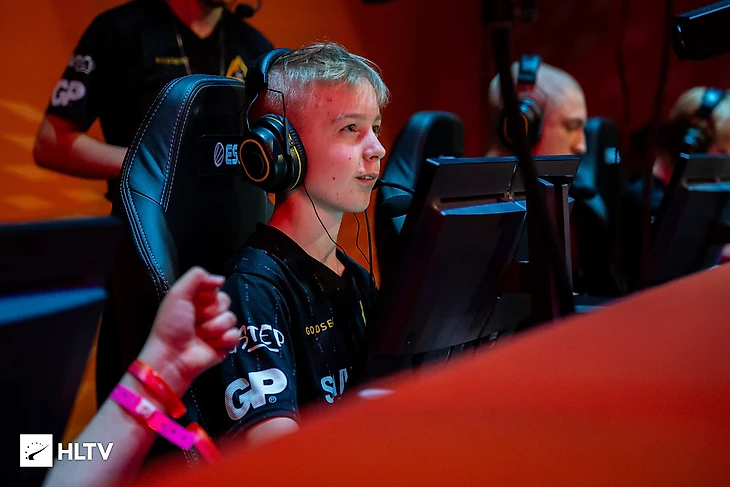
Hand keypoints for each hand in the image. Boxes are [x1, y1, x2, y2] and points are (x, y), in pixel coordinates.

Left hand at [137, 266, 238, 395]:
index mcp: (197, 301)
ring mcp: (218, 330)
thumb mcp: (178, 294)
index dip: (208, 296)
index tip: (195, 303)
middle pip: (226, 302)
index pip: (216, 289)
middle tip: (196, 322)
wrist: (172, 357)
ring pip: (231, 319)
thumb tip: (221, 279)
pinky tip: (211, 346)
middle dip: (211, 312)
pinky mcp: (226, 345)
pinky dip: (223, 340)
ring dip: (214, 328)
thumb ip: (197, 277)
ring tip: (200, 337)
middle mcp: (209, 314)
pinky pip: (236, 335)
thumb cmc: (171, 326)